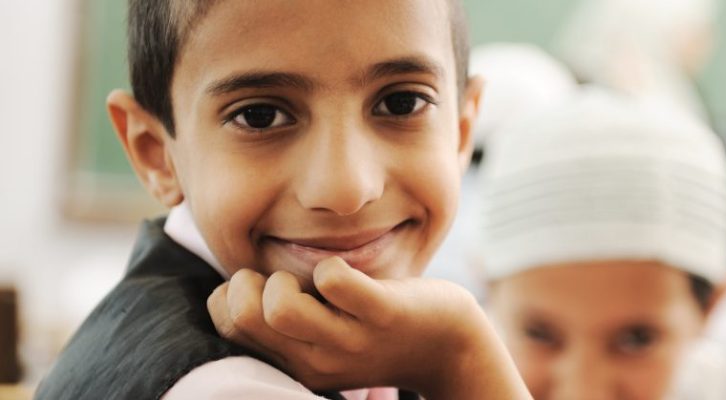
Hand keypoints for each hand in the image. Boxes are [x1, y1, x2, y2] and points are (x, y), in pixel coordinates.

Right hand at [207, 257, 530, 399]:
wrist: (450, 348)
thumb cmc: (380, 328)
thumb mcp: (326, 337)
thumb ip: (289, 321)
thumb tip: (241, 281)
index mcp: (296, 362)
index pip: (227, 327)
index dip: (231, 294)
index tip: (263, 285)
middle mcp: (317, 360)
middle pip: (242, 317)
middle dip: (249, 281)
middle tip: (284, 276)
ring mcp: (350, 340)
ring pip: (279, 308)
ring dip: (287, 276)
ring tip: (312, 279)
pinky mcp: (384, 314)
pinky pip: (336, 282)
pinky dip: (332, 265)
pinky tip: (346, 271)